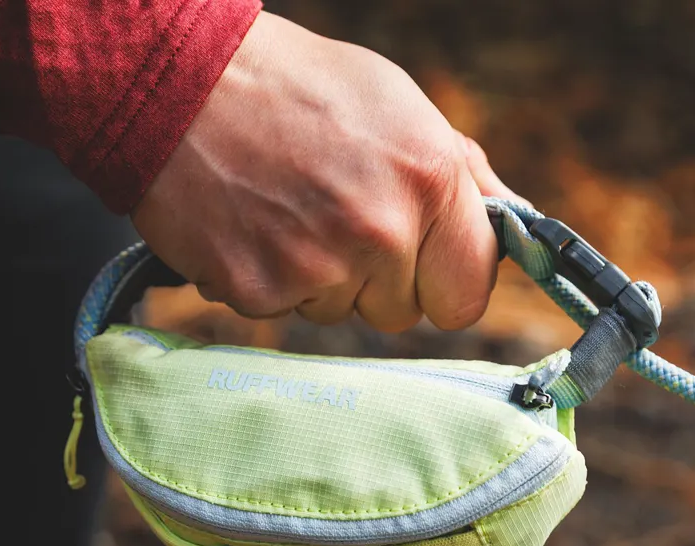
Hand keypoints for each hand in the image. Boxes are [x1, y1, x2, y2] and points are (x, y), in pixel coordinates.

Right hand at [133, 11, 521, 331]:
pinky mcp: (259, 290)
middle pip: (401, 314)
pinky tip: (254, 226)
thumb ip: (463, 177)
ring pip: (340, 314)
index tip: (426, 268)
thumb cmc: (298, 89)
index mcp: (429, 180)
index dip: (446, 284)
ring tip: (288, 211)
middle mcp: (379, 231)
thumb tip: (512, 225)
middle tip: (336, 219)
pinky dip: (270, 278)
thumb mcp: (400, 106)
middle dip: (377, 281)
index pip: (468, 295)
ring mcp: (317, 267)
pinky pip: (284, 310)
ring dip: (321, 279)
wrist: (182, 82)